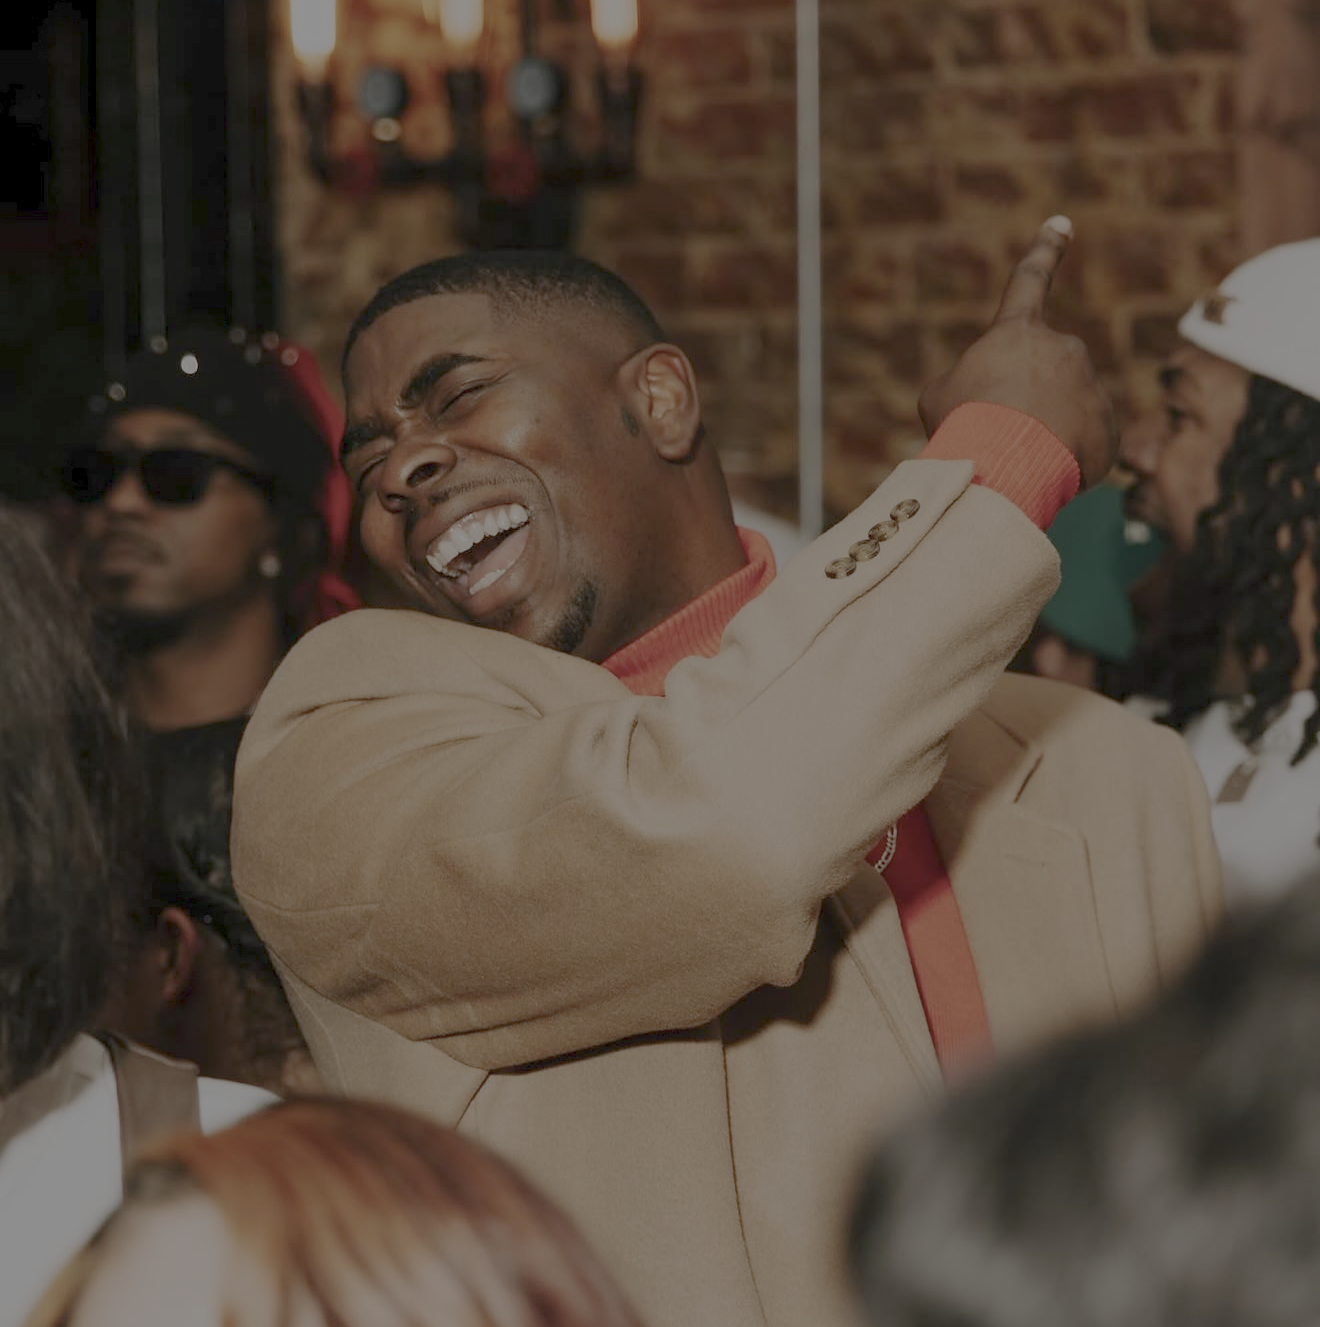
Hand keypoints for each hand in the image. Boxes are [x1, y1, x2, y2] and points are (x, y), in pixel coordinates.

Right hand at [917, 217, 1117, 486]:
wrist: (1001, 467)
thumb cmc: (962, 427)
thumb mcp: (940, 398)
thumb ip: (970, 384)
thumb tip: (992, 401)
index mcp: (1016, 332)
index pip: (1029, 282)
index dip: (1045, 251)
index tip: (1062, 223)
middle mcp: (1063, 347)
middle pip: (1043, 376)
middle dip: (1027, 404)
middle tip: (1000, 437)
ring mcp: (1090, 385)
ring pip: (1066, 411)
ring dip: (1044, 435)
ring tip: (1019, 459)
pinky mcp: (1108, 426)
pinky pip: (1085, 443)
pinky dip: (1064, 461)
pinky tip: (1043, 474)